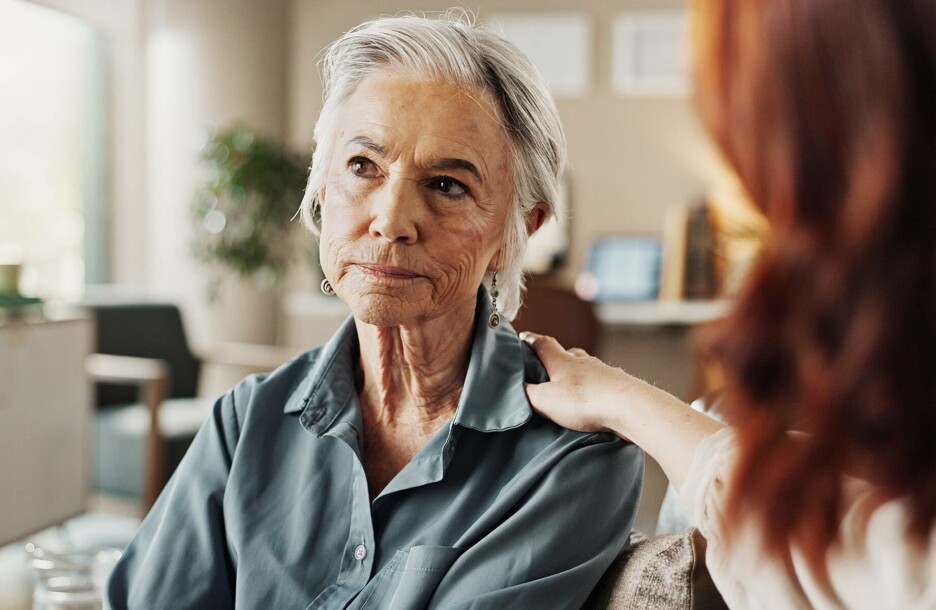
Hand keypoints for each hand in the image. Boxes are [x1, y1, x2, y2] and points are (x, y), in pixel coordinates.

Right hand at [521, 331, 643, 437]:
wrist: (629, 406)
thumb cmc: (585, 400)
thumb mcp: (545, 400)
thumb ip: (528, 393)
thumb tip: (517, 387)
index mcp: (562, 361)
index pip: (542, 343)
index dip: (531, 340)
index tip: (523, 336)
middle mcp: (583, 361)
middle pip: (567, 353)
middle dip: (557, 357)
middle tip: (548, 365)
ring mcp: (603, 371)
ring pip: (586, 367)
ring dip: (577, 373)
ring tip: (571, 385)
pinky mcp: (618, 385)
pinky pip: (602, 382)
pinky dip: (595, 387)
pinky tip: (595, 398)